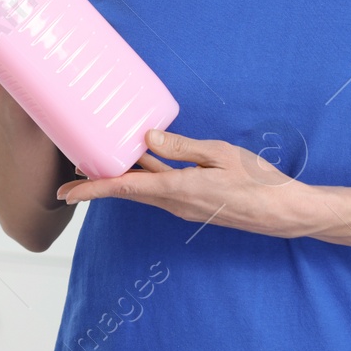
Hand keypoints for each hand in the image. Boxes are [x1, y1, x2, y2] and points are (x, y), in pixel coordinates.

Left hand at [55, 129, 308, 238]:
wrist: (283, 212)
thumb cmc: (258, 181)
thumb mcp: (221, 154)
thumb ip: (183, 148)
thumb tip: (148, 138)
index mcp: (179, 190)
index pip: (126, 188)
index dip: (93, 189)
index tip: (66, 193)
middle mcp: (176, 203)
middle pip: (128, 191)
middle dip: (98, 183)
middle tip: (71, 171)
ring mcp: (184, 207)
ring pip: (144, 191)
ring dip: (120, 179)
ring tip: (98, 162)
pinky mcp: (193, 204)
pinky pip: (161, 190)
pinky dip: (144, 178)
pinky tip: (142, 162)